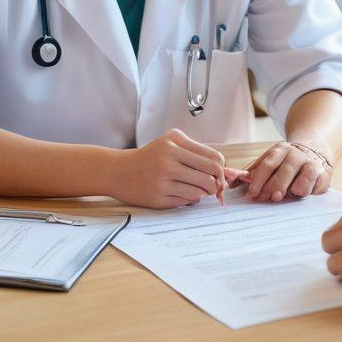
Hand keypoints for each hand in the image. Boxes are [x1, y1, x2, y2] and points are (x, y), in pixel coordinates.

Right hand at [108, 129, 239, 208]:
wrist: (119, 171)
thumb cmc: (150, 157)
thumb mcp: (170, 143)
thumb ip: (195, 151)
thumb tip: (221, 170)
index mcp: (174, 142)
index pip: (213, 157)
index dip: (222, 169)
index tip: (220, 174)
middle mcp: (168, 158)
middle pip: (210, 175)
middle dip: (217, 183)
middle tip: (215, 187)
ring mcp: (163, 179)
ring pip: (200, 190)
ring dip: (205, 192)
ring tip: (200, 190)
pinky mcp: (158, 196)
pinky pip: (187, 200)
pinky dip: (191, 198)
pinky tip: (185, 193)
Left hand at [237, 140, 331, 202]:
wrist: (312, 150)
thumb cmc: (282, 164)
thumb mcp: (266, 163)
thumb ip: (248, 174)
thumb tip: (227, 183)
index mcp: (279, 150)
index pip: (268, 164)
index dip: (259, 179)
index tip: (253, 193)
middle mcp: (296, 155)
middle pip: (285, 171)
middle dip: (276, 186)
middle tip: (271, 198)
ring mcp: (311, 164)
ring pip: (305, 177)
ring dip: (297, 188)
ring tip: (291, 195)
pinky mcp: (324, 175)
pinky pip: (319, 185)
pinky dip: (312, 191)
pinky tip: (306, 195)